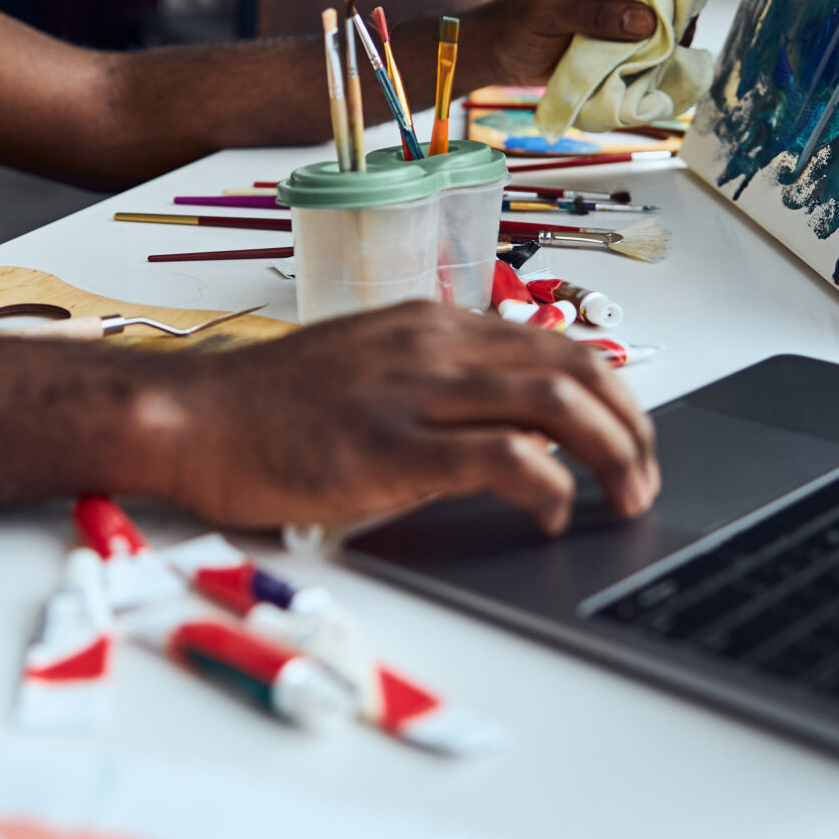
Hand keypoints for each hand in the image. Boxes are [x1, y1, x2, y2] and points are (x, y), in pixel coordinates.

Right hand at [157, 302, 660, 534]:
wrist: (190, 417)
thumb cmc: (264, 408)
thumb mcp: (363, 371)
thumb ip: (430, 385)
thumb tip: (498, 425)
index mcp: (431, 325)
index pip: (555, 343)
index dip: (612, 392)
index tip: (630, 437)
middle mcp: (436, 345)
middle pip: (576, 366)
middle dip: (633, 424)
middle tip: (647, 476)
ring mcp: (416, 392)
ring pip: (558, 403)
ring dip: (614, 453)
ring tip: (628, 497)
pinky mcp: (394, 445)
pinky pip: (504, 457)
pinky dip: (550, 486)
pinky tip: (555, 514)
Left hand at [462, 0, 660, 87]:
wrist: (498, 55)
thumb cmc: (515, 23)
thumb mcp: (551, 13)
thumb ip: (595, 14)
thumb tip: (647, 20)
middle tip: (679, 26)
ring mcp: (618, 0)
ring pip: (663, 4)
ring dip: (671, 24)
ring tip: (672, 46)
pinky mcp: (619, 28)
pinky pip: (651, 32)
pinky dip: (660, 44)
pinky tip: (663, 58)